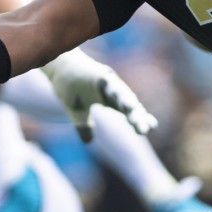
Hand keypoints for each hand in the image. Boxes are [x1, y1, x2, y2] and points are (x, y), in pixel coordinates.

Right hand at [41, 48, 157, 141]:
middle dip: (137, 116)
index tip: (152, 127)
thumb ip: (84, 126)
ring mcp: (106, 82)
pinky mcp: (97, 73)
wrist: (58, 70)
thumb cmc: (71, 89)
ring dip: (127, 101)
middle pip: (128, 105)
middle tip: (145, 130)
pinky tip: (114, 90)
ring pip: (119, 92)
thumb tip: (87, 141)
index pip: (129, 112)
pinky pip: (105, 79)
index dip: (141, 119)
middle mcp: (112, 92)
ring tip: (133, 109)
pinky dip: (109, 84)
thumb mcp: (77, 113)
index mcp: (111, 102)